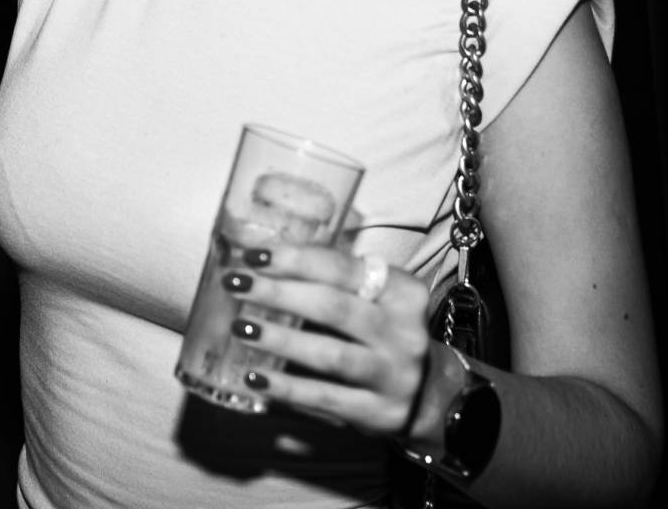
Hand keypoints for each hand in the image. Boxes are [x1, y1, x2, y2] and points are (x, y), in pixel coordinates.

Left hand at [225, 245, 440, 441]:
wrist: (430, 393)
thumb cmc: (383, 333)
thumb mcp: (375, 300)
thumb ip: (333, 282)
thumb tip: (261, 261)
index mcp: (402, 292)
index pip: (343, 269)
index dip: (295, 259)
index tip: (254, 254)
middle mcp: (404, 332)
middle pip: (334, 308)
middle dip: (279, 294)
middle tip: (236, 284)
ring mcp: (394, 375)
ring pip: (331, 355)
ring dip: (280, 340)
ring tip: (241, 328)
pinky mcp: (379, 412)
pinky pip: (326, 398)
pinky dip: (287, 388)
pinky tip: (255, 377)